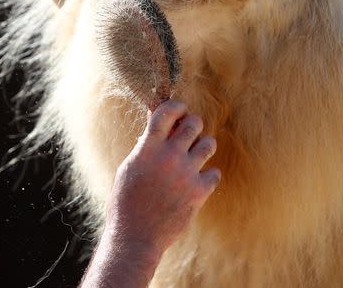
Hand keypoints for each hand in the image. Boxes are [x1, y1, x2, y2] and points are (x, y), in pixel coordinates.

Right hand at [106, 99, 220, 253]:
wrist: (136, 235)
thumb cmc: (127, 200)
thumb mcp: (130, 166)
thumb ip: (145, 143)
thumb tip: (154, 117)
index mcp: (147, 148)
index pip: (167, 112)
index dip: (176, 106)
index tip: (179, 110)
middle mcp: (169, 156)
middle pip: (194, 123)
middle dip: (193, 125)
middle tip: (189, 133)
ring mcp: (186, 173)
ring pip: (209, 144)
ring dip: (203, 147)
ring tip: (195, 156)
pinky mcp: (199, 192)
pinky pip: (215, 173)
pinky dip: (208, 176)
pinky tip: (197, 182)